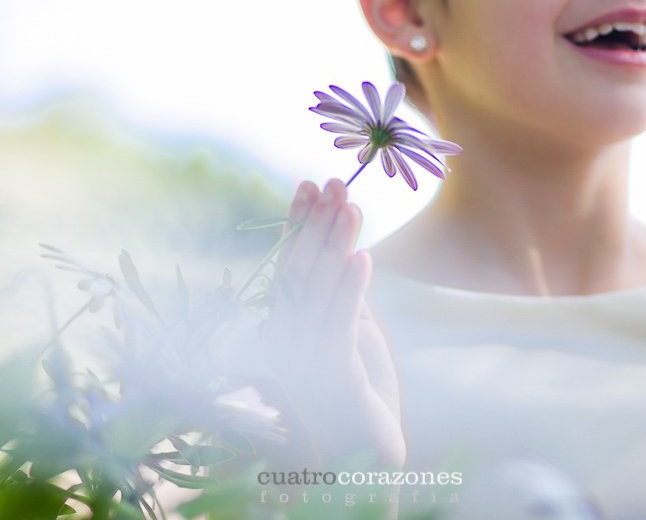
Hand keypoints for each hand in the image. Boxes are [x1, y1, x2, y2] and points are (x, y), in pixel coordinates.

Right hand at [260, 178, 404, 469]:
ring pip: (318, 292)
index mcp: (281, 329)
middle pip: (299, 271)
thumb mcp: (351, 337)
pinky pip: (338, 326)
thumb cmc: (358, 399)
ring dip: (336, 245)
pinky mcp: (329, 379)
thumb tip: (346, 249)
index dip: (297, 225)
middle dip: (317, 224)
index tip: (308, 184)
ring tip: (350, 207)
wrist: (365, 464)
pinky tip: (362, 258)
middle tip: (333, 181)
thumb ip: (341, 298)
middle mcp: (281, 343)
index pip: (288, 265)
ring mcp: (301, 362)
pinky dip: (349, 290)